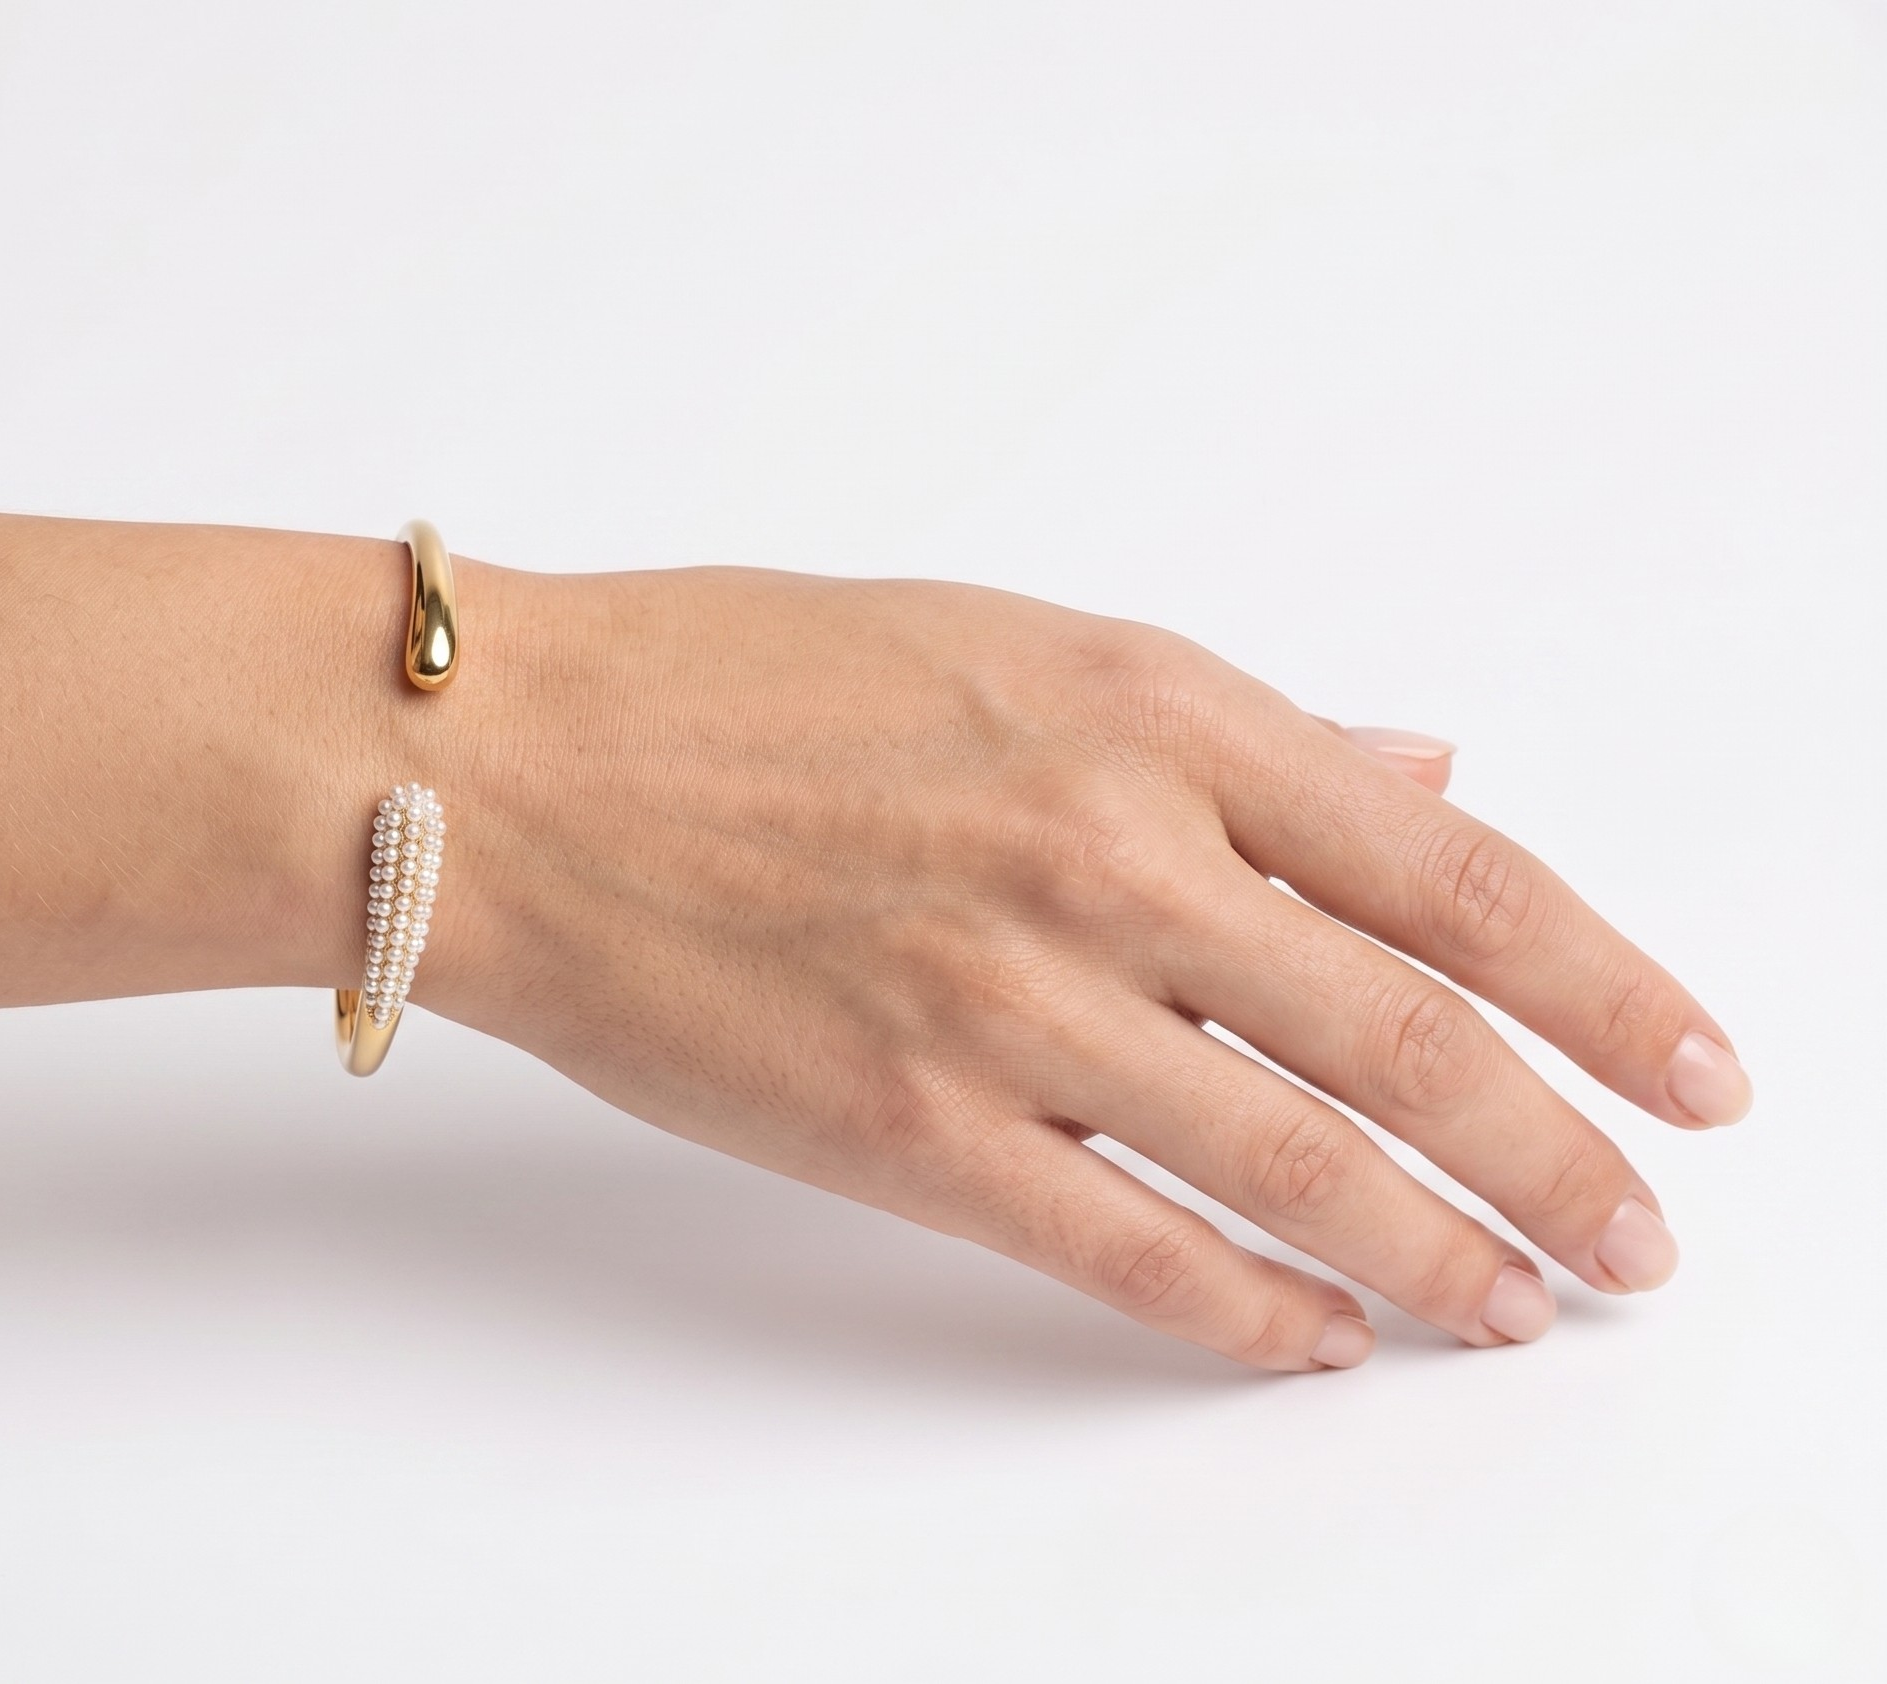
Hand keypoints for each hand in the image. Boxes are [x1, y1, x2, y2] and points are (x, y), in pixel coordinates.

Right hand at [421, 564, 1752, 1369]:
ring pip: (1299, 1164)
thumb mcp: (1009, 647)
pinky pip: (1132, 1247)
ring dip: (1437, 1254)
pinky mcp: (910, 1127)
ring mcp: (1013, 1002)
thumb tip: (1412, 768)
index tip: (1694, 1068)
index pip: (1456, 871)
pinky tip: (1313, 1336)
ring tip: (1512, 1307)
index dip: (1608, 987)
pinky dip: (1247, 1306)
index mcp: (1152, 713)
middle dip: (1560, 1158)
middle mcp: (1112, 854)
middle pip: (1415, 1042)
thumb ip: (1232, 729)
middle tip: (1637, 1242)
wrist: (510, 768)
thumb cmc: (733, 683)